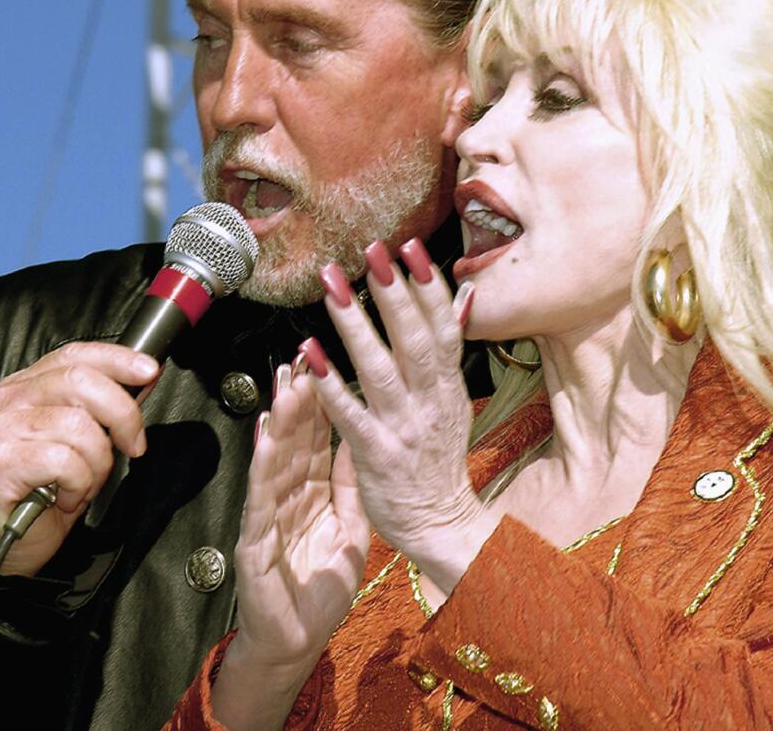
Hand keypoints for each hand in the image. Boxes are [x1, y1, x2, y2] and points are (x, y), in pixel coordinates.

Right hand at [0, 342, 156, 575]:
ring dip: (98, 462)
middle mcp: (9, 400)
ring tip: (86, 481)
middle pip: (80, 381)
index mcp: (28, 385)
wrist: (17, 541)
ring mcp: (1, 428)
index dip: (117, 359)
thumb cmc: (53, 487)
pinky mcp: (0, 461)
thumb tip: (146, 375)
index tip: (150, 371)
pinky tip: (66, 496)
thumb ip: (112, 404)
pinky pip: (64, 461)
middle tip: (133, 444)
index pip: (75, 354)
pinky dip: (79, 483)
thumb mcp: (91, 438)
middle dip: (122, 413)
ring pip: (77, 426)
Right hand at [212, 368, 369, 727]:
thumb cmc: (320, 591)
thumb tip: (361, 440)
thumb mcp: (351, 531)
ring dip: (281, 425)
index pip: (316, 441)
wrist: (297, 644)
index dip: (320, 405)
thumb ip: (352, 488)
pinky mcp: (255, 542)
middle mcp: (288, 498)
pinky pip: (260, 498)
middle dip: (297, 402)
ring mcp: (268, 517)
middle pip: (293, 442)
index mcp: (313, 494)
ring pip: (275, 462)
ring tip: (287, 388)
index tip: (323, 366)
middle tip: (300, 361)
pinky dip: (262, 467)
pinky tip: (265, 439)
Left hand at [304, 239, 495, 593]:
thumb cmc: (438, 457)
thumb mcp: (454, 399)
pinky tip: (308, 354)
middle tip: (372, 251)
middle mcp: (430, 402)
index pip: (444, 327)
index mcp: (448, 386)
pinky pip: (350, 415)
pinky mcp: (375, 455)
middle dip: (394, 293)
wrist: (441, 524)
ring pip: (381, 370)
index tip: (411, 247)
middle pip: (415, 340)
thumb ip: (451, 349)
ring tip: (334, 286)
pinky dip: (331, 383)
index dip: (428, 286)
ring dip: (357, 326)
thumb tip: (464, 296)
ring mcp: (403, 428)